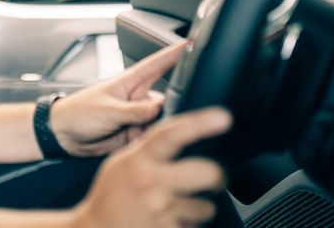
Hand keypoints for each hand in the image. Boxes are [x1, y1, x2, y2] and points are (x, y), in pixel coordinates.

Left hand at [50, 44, 183, 156]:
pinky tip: (166, 144)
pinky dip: (162, 141)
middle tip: (194, 109)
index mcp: (130, 82)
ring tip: (172, 130)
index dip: (175, 53)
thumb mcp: (107, 110)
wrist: (64, 136)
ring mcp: (139, 117)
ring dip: (170, 125)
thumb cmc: (79, 113)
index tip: (195, 43)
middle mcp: (138, 98)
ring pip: (165, 120)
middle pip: (169, 95)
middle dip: (181, 100)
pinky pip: (157, 138)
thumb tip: (159, 108)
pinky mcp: (138, 136)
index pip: (157, 63)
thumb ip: (133, 111)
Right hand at [72, 108, 230, 227]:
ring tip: (179, 207)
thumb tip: (176, 136)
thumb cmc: (111, 196)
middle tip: (213, 177)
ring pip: (205, 207)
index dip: (199, 123)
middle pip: (205, 172)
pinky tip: (170, 223)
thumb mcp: (122, 163)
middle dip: (216, 176)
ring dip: (198, 208)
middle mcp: (152, 183)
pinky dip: (187, 225)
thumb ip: (146, 150)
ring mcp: (161, 211)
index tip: (223, 117)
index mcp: (140, 159)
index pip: (172, 134)